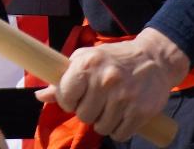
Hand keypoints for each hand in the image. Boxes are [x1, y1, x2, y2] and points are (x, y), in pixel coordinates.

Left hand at [35, 29, 185, 140]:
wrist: (154, 59)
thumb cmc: (114, 59)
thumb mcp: (87, 59)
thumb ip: (64, 78)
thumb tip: (39, 96)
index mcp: (87, 64)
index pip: (65, 96)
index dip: (68, 101)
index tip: (75, 98)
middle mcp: (104, 80)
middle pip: (83, 116)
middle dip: (88, 112)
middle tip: (97, 101)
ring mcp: (123, 97)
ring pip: (101, 128)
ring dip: (103, 122)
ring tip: (110, 107)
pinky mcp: (140, 112)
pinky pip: (120, 135)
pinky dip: (119, 130)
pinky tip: (122, 115)